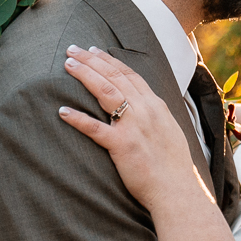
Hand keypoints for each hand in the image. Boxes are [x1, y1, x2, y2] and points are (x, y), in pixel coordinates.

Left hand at [58, 45, 205, 209]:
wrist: (178, 190)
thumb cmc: (173, 167)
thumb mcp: (169, 132)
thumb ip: (155, 117)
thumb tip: (144, 109)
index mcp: (156, 105)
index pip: (130, 74)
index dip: (110, 61)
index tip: (94, 51)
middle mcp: (145, 110)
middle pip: (114, 77)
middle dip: (91, 60)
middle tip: (72, 49)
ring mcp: (133, 126)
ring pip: (105, 92)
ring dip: (84, 75)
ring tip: (67, 65)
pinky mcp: (121, 146)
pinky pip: (94, 128)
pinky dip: (77, 118)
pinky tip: (62, 110)